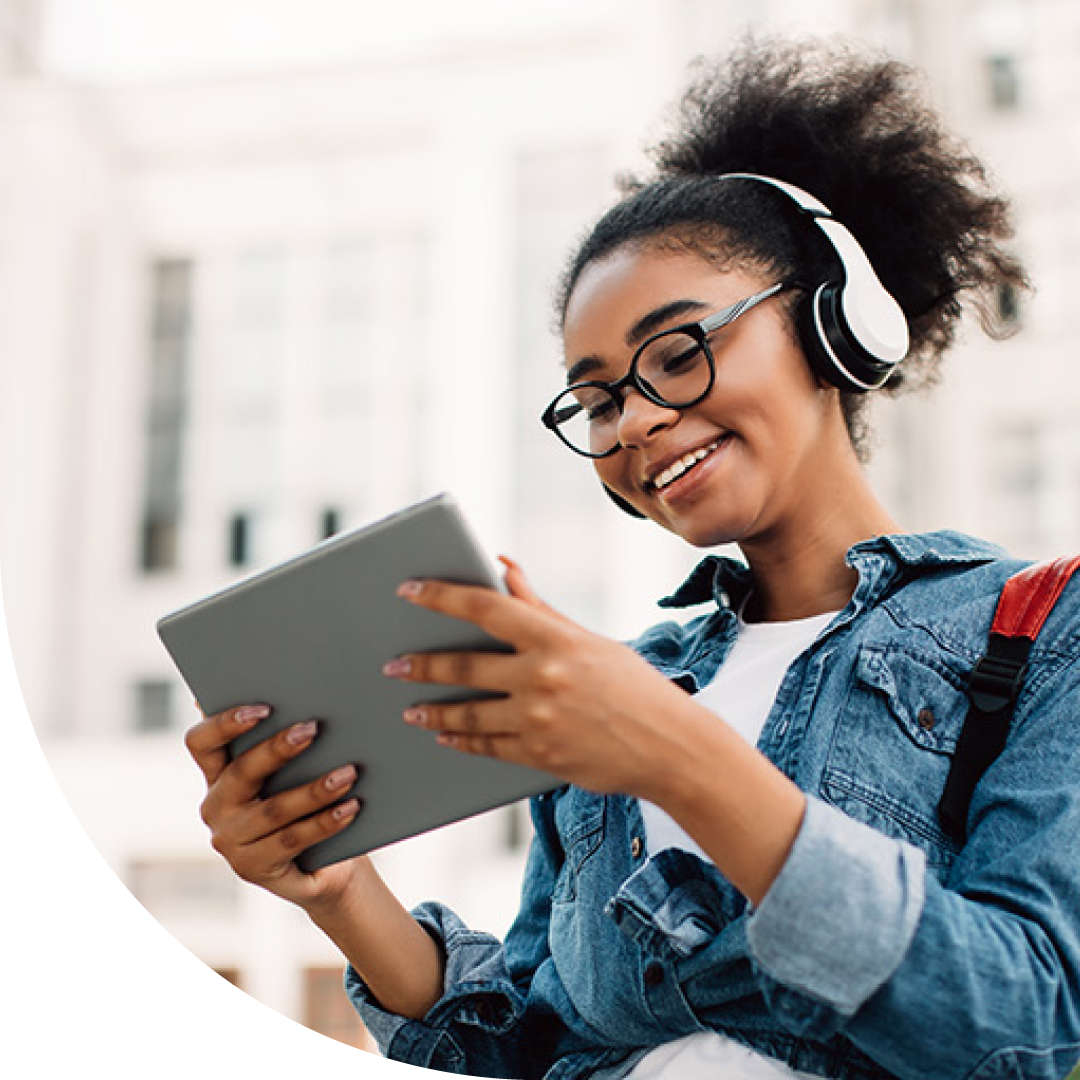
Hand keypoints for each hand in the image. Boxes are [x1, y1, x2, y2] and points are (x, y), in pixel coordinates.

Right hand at [185, 705, 366, 911]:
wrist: (325, 865)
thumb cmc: (308, 803)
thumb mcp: (294, 772)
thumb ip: (287, 739)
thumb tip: (303, 697)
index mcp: (218, 773)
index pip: (202, 743)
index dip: (223, 723)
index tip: (262, 707)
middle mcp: (217, 806)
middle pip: (242, 772)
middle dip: (278, 749)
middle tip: (313, 729)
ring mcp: (231, 841)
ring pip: (273, 810)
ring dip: (314, 790)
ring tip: (348, 773)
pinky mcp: (254, 868)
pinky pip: (292, 841)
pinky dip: (324, 822)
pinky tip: (350, 808)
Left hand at [384, 556, 692, 798]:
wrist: (670, 746)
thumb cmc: (631, 685)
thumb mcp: (588, 640)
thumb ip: (539, 608)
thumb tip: (503, 568)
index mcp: (555, 638)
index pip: (485, 608)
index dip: (441, 596)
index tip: (409, 589)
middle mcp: (543, 677)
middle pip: (464, 667)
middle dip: (422, 666)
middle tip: (393, 665)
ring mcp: (540, 721)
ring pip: (468, 714)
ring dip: (433, 711)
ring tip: (411, 709)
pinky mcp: (539, 757)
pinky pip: (487, 747)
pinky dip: (461, 741)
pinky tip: (446, 736)